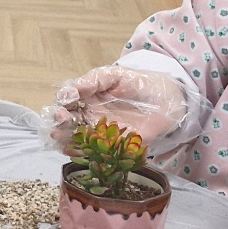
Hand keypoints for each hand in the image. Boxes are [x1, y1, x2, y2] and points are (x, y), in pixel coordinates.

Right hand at [46, 66, 189, 151]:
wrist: (169, 101)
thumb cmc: (140, 84)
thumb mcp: (116, 75)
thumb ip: (93, 80)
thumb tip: (72, 89)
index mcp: (87, 97)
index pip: (66, 101)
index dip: (61, 102)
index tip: (65, 101)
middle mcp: (88, 116)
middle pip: (66, 121)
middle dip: (58, 121)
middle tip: (62, 119)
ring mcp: (98, 133)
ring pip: (73, 138)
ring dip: (63, 138)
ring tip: (59, 136)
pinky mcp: (111, 147)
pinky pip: (91, 153)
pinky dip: (79, 153)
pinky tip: (72, 149)